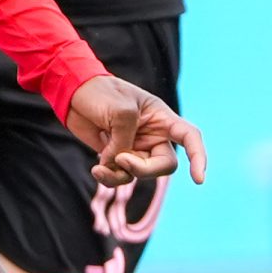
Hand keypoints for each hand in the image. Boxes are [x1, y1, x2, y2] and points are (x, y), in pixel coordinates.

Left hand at [65, 74, 206, 188]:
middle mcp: (153, 135)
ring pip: (139, 174)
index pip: (189, 137)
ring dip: (121, 175)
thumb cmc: (100, 92)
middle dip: (144, 169)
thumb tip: (120, 164)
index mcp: (161, 117)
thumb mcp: (120, 111)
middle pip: (164, 164)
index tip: (198, 180)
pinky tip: (97, 170)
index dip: (198, 158)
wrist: (72, 93)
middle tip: (121, 160)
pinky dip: (109, 177)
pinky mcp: (116, 156)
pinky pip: (121, 176)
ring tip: (100, 168)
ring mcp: (135, 147)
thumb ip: (125, 140)